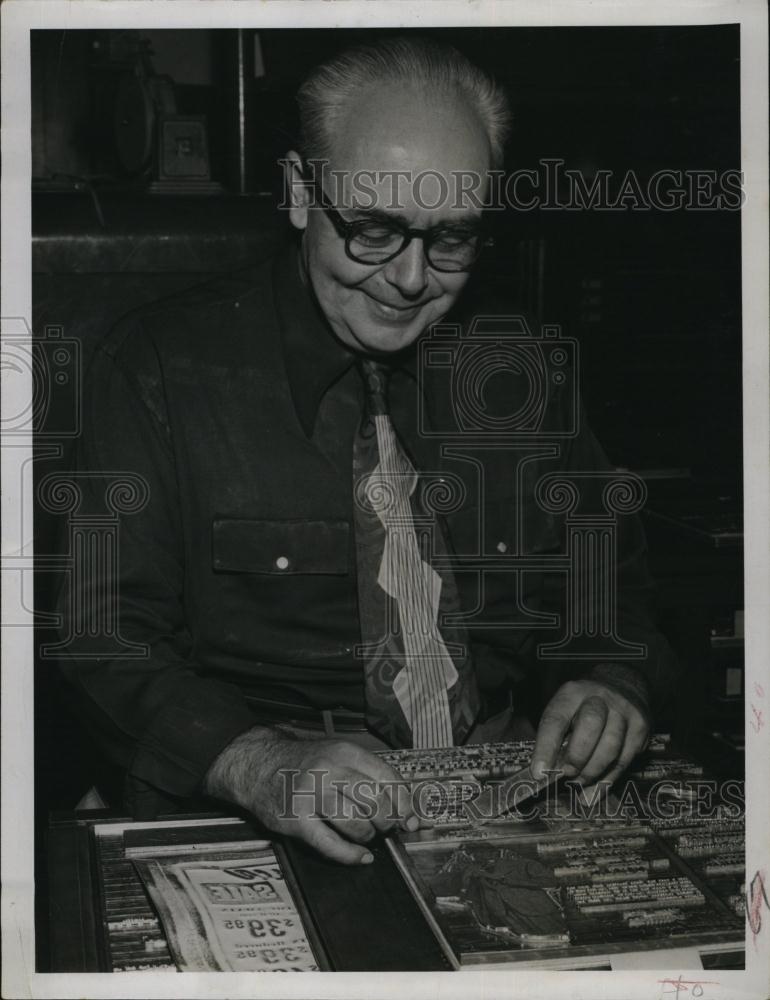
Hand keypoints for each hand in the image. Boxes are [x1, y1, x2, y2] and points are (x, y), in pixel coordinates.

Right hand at [204, 726, 421, 864]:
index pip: (388, 777)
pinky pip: (330, 844)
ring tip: (366, 835)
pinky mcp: (295, 820)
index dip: (405, 803)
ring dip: (368, 836)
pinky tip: (360, 856)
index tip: (410, 818)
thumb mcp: (339, 756)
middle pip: (374, 801)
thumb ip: (371, 777)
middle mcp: (328, 771)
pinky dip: (351, 855)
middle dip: (387, 821)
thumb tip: (408, 812)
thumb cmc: (306, 764)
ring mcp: (310, 796)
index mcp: (344, 752)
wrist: (259, 764)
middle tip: (385, 827)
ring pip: (356, 823)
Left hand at [531, 670, 650, 788]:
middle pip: (590, 725)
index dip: (545, 748)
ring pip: (611, 746)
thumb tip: (546, 773)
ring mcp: (624, 712)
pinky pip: (624, 760)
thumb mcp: (565, 709)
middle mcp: (600, 698)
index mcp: (572, 693)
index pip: (556, 719)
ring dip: (593, 772)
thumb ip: (556, 737)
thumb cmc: (584, 706)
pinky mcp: (641, 728)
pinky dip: (607, 780)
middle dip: (577, 756)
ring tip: (579, 783)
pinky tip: (594, 790)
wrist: (622, 685)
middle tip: (567, 775)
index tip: (538, 773)